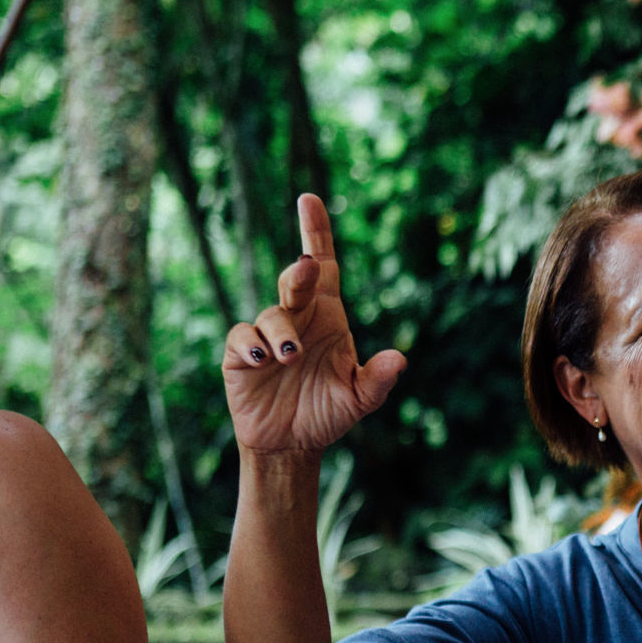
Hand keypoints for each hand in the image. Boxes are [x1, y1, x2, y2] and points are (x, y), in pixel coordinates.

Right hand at [223, 195, 406, 454]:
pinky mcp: (241, 354)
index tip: (308, 199)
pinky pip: (243, 337)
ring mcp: (267, 334)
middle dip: (300, 272)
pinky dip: (252, 344)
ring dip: (282, 331)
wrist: (293, 443)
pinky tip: (263, 359)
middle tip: (306, 270)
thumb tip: (400, 359)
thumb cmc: (327, 412)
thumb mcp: (359, 399)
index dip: (316, 232)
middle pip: (296, 280)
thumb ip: (378, 380)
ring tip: (290, 356)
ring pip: (272, 314)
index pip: (323, 264)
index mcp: (327, 316)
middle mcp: (297, 317)